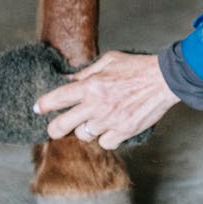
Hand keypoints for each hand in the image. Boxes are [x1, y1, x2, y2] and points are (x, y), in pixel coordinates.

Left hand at [34, 50, 178, 149]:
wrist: (164, 80)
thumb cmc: (136, 67)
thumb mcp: (109, 61)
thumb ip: (87, 73)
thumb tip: (68, 81)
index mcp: (90, 85)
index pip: (57, 98)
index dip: (43, 105)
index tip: (38, 108)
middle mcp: (96, 105)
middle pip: (61, 126)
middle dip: (54, 129)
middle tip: (55, 129)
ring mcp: (109, 121)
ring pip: (84, 135)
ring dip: (87, 129)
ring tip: (97, 119)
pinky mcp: (123, 132)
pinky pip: (105, 143)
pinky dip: (106, 137)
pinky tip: (112, 127)